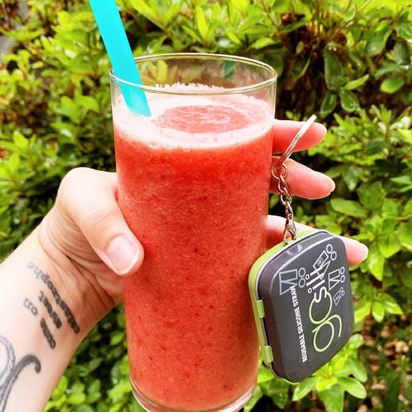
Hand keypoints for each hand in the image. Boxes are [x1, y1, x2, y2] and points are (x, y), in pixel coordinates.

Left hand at [37, 120, 365, 309]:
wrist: (71, 272)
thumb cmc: (72, 224)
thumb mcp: (79, 200)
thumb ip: (101, 220)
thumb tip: (132, 259)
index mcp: (179, 162)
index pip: (231, 138)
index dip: (272, 135)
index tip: (309, 135)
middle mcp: (198, 194)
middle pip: (258, 177)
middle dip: (297, 178)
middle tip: (323, 186)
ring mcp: (205, 230)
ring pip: (263, 222)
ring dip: (304, 233)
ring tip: (341, 249)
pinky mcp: (205, 263)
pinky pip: (248, 261)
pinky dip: (277, 268)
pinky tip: (303, 276)